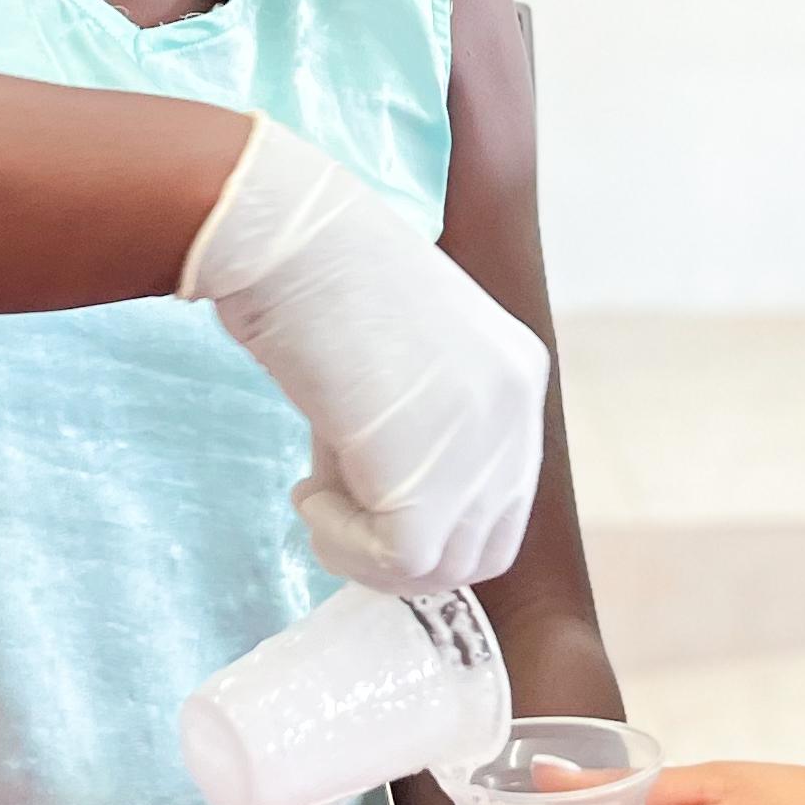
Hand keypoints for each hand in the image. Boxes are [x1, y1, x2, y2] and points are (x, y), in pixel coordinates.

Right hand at [180, 116, 547, 592]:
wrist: (286, 238)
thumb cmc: (317, 282)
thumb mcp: (397, 363)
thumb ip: (417, 432)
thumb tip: (384, 510)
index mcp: (518, 374)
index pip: (501, 497)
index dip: (429, 516)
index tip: (359, 489)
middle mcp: (518, 410)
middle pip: (485, 545)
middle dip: (402, 548)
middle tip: (334, 507)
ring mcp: (482, 445)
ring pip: (446, 565)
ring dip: (369, 553)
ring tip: (317, 497)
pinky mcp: (431, 477)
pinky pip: (400, 561)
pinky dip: (344, 546)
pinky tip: (306, 492)